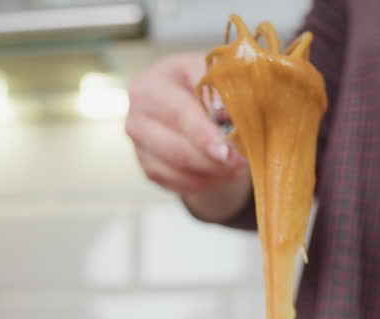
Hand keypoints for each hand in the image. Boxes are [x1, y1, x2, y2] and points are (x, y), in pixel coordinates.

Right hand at [126, 53, 249, 195]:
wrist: (193, 101)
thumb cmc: (204, 83)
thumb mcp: (215, 73)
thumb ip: (223, 90)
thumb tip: (231, 115)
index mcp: (149, 86)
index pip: (177, 114)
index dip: (203, 134)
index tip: (226, 151)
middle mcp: (136, 117)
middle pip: (175, 149)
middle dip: (213, 160)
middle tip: (243, 162)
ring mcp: (139, 146)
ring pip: (178, 170)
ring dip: (213, 173)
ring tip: (238, 165)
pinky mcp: (149, 168)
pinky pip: (179, 184)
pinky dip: (206, 182)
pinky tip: (223, 171)